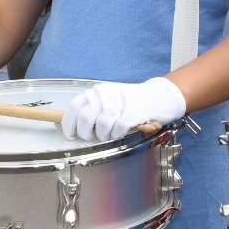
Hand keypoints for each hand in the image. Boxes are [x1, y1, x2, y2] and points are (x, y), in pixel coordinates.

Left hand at [61, 77, 185, 141]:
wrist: (159, 96)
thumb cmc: (132, 102)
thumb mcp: (109, 100)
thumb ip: (93, 110)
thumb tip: (76, 126)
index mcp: (97, 91)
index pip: (75, 107)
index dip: (69, 124)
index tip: (71, 135)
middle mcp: (105, 94)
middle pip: (85, 118)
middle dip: (86, 133)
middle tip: (93, 137)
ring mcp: (118, 102)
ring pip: (101, 127)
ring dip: (104, 136)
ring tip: (111, 133)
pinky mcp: (131, 112)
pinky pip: (117, 130)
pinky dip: (117, 135)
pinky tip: (121, 132)